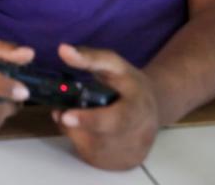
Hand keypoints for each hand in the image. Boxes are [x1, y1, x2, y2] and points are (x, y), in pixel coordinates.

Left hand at [52, 43, 158, 169]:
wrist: (152, 109)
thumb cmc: (130, 85)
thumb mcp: (114, 65)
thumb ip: (90, 58)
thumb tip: (63, 50)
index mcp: (138, 108)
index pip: (114, 119)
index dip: (89, 120)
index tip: (66, 115)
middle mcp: (138, 136)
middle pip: (98, 137)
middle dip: (75, 126)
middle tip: (63, 112)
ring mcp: (131, 153)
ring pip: (90, 148)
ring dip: (75, 132)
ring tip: (76, 115)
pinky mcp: (121, 164)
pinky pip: (92, 156)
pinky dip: (81, 142)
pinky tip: (86, 129)